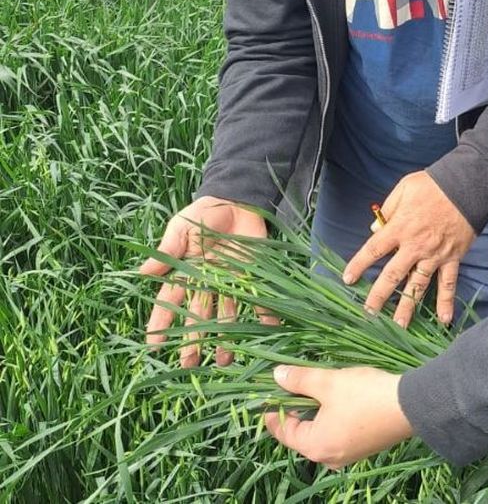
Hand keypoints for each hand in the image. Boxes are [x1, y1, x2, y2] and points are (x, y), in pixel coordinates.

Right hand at [140, 196, 278, 366]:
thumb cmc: (202, 212)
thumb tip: (141, 274)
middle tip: (190, 365)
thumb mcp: (180, 228)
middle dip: (194, 341)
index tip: (154, 347)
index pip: (170, 302)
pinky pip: (259, 299)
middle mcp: (207, 282)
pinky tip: (268, 331)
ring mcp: (231, 281)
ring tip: (226, 361)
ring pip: (227, 315)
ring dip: (226, 337)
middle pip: (198, 316)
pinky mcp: (253, 276)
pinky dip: (264, 315)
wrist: (236, 199)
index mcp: (186, 272)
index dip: (161, 324)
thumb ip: (166, 251)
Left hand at [265, 365, 411, 467]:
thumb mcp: (328, 381)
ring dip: (315, 412)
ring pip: (321, 433)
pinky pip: (338, 434)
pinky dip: (332, 418)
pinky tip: (338, 398)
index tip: (270, 390)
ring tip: (317, 387)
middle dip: (296, 408)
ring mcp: (348, 455)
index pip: (282, 431)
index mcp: (315, 446)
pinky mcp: (363, 447)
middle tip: (294, 384)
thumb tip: (277, 375)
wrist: (411, 405)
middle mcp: (329, 458)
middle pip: (301, 434)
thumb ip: (299, 379)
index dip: (272, 409)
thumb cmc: (365, 395)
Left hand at [342, 171, 475, 327]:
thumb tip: (374, 229)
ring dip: (408, 306)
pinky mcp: (452, 258)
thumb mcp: (404, 188)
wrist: (467, 187)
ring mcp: (434, 255)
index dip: (359, 264)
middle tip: (368, 312)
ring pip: (418, 285)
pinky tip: (443, 320)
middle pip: (393, 275)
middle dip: (379, 295)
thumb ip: (387, 210)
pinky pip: (449, 283)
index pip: (373, 250)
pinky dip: (446, 301)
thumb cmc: (433, 185)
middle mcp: (415, 246)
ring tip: (399, 325)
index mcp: (400, 228)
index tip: (348, 279)